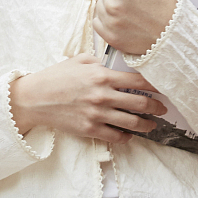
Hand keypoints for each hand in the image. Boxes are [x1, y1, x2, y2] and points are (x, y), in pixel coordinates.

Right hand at [8, 53, 167, 144]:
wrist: (34, 98)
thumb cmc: (55, 77)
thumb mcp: (79, 60)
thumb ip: (100, 61)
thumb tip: (116, 64)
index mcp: (102, 76)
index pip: (138, 81)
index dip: (154, 85)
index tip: (162, 88)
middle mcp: (102, 96)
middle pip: (140, 104)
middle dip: (156, 107)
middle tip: (163, 109)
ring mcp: (97, 114)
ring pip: (132, 123)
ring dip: (146, 125)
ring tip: (152, 125)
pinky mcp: (89, 130)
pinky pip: (115, 136)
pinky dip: (126, 137)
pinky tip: (130, 135)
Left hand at [93, 0, 178, 56]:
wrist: (172, 32)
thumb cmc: (164, 4)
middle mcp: (112, 5)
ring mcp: (110, 22)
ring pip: (100, 5)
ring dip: (111, 5)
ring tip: (129, 10)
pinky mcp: (109, 36)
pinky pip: (97, 22)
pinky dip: (106, 20)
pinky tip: (122, 20)